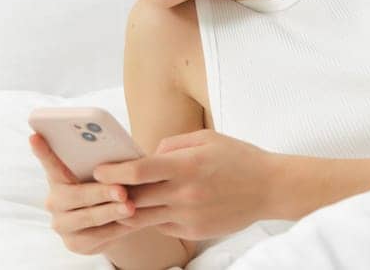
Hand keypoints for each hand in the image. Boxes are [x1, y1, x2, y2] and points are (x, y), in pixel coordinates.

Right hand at [29, 132, 143, 254]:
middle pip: (75, 196)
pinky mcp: (73, 244)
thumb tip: (122, 156)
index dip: (42, 151)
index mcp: (58, 178)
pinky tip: (131, 222)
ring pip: (88, 218)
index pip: (50, 162)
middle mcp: (54, 201)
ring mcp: (61, 224)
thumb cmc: (107, 189)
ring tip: (130, 207)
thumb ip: (104, 165)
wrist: (111, 224)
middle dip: (101, 192)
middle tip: (121, 190)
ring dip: (111, 212)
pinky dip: (116, 228)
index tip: (34, 136)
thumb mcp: (104, 176)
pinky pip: (97, 236)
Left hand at [93, 129, 277, 240]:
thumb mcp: (206, 138)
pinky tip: (151, 208)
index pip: (138, 171)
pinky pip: (161, 226)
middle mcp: (185, 193)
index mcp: (186, 165)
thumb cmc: (238, 158)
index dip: (112, 172)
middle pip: (134, 198)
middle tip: (98, 188)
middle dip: (113, 194)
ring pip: (142, 218)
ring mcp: (189, 216)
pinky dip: (151, 218)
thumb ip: (171, 145)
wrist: (271, 188)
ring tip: (115, 202)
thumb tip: (144, 156)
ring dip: (126, 211)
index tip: (98, 170)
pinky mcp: (194, 232)